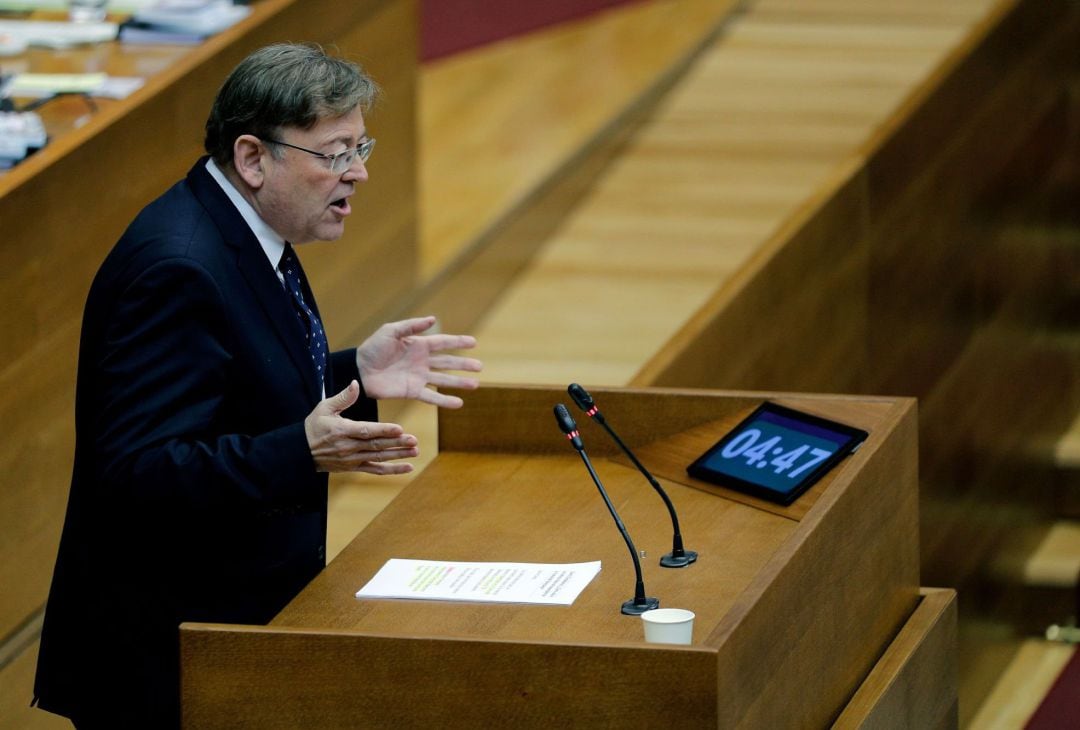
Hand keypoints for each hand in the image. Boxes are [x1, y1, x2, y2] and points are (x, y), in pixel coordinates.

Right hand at [305, 381, 418, 473]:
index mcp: (342, 430)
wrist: (300, 452)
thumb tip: (356, 383)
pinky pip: (375, 470)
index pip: (366, 430)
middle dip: (396, 443)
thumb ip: (343, 397)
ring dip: (398, 456)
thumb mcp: (324, 408)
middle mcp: (348, 447)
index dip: (383, 430)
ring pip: (378, 458)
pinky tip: (408, 468)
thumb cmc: (314, 426)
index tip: (399, 428)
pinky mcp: (354, 467)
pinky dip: (392, 470)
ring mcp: (352, 459)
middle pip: (375, 445)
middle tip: (414, 440)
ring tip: (415, 451)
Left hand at [356, 315, 481, 407]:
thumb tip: (434, 319)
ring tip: (475, 385)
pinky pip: (432, 397)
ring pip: (444, 380)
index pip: (443, 343)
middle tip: (480, 366)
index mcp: (419, 345)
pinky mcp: (412, 391)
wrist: (359, 370)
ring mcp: (418, 377)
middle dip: (464, 364)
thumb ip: (412, 326)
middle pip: (448, 362)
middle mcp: (422, 362)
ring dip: (459, 383)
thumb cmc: (373, 348)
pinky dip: (445, 401)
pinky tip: (458, 403)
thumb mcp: (391, 331)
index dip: (458, 342)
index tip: (474, 343)